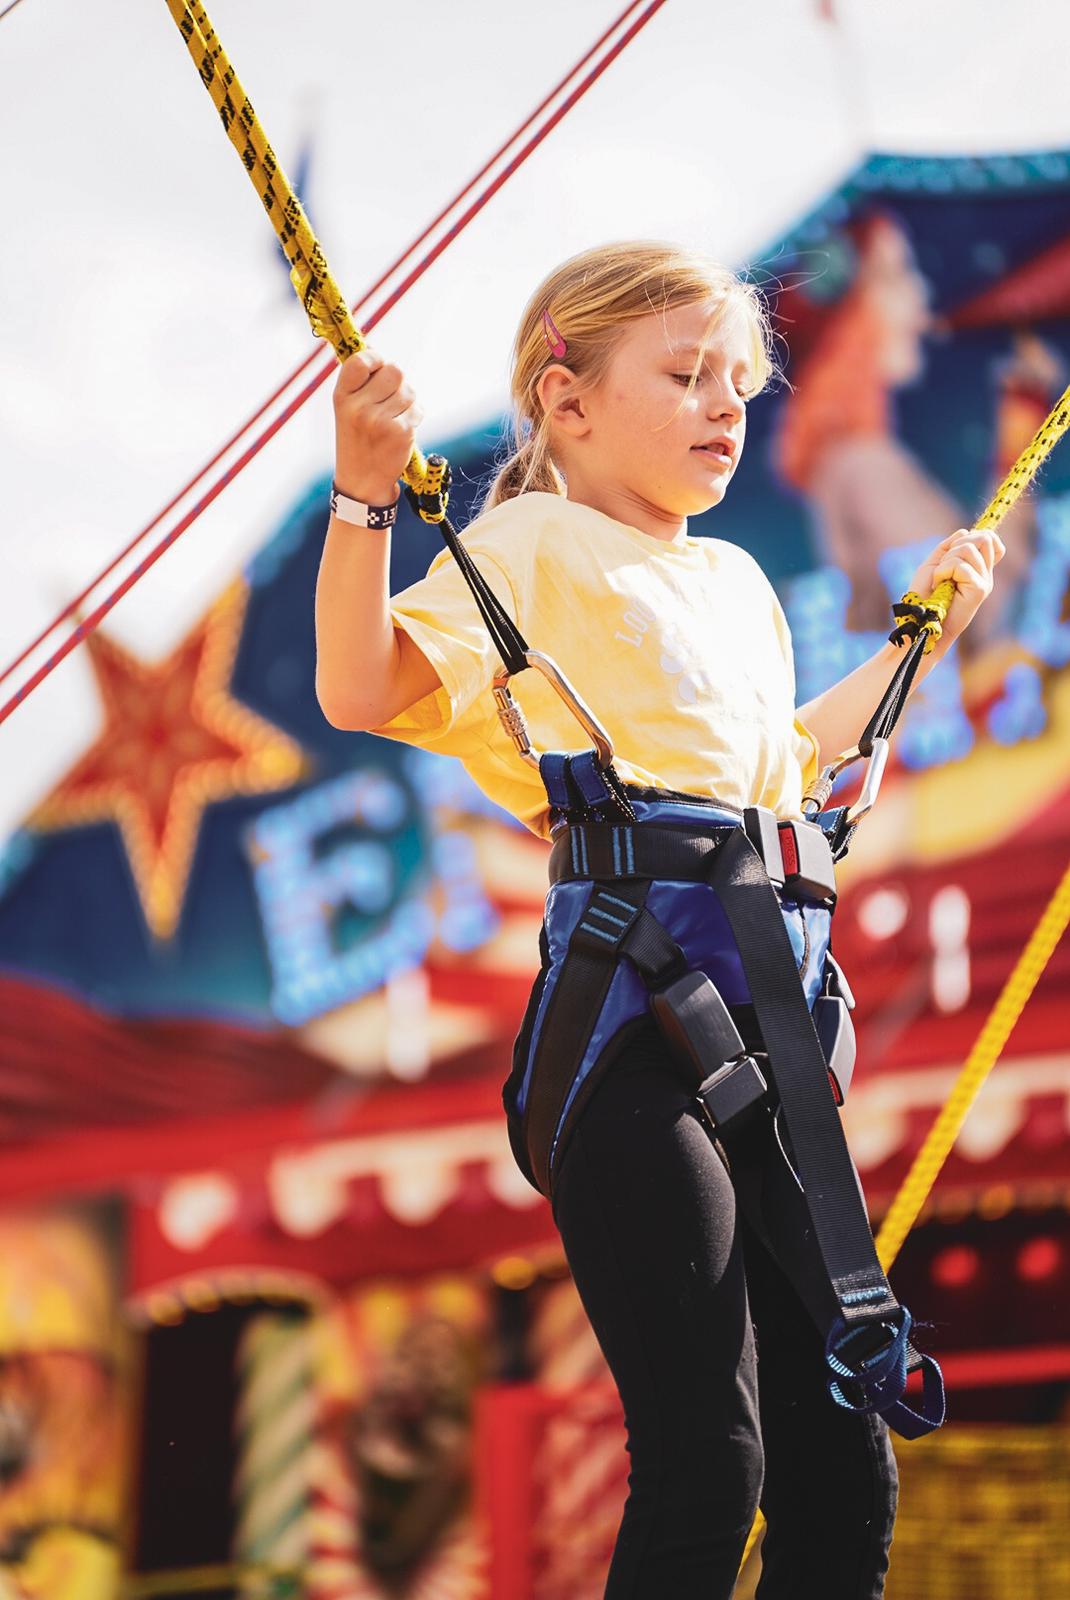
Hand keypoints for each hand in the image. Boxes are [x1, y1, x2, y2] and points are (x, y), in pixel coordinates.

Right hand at [333, 346, 423, 504]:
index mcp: (342, 397)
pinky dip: (415, 417)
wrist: (361, 483)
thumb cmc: (357, 440)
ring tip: (394, 417)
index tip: (378, 370)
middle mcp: (358, 407)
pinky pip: (418, 410)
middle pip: (395, 371)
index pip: (361, 360)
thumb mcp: (347, 410)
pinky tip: (402, 430)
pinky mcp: (400, 433)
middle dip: (397, 382)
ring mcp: (380, 421)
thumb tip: (381, 358)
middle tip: (390, 398)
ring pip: (409, 391)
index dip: (376, 360)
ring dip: (408, 401)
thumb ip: (361, 384)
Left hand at [907, 527, 1005, 647]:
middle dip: (957, 545)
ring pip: (969, 548)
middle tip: (944, 566)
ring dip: (946, 561)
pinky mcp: (980, 590)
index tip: (954, 550)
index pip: (991, 540)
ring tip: (940, 579)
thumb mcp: (934, 563)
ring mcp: (985, 582)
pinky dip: (943, 571)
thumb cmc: (924, 595)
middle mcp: (985, 574)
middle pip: (984, 538)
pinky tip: (939, 585)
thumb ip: (949, 546)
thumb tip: (964, 531)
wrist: (920, 620)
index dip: (975, 535)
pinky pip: (961, 566)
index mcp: (978, 568)